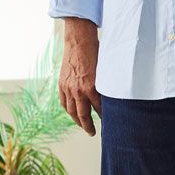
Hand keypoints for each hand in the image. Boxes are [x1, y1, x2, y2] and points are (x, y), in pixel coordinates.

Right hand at [58, 17, 100, 135]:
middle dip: (88, 126)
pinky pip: (63, 102)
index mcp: (91, 88)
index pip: (99, 109)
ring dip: (77, 120)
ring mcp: (68, 88)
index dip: (104, 117)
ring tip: (82, 125)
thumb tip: (113, 97)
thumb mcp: (105, 71)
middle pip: (83, 115)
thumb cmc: (95, 52)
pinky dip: (68, 109)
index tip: (109, 123)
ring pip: (71, 111)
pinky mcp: (62, 84)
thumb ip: (106, 86)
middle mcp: (78, 91)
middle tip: (93, 133)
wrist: (79, 41)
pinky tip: (72, 113)